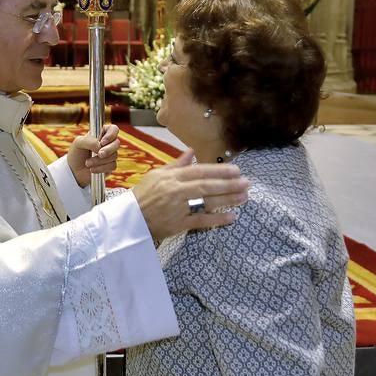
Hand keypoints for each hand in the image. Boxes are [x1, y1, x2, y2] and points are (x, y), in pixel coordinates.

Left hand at [66, 123, 119, 187]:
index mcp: (101, 134)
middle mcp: (107, 143)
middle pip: (117, 143)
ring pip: (114, 155)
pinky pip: (112, 166)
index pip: (113, 129)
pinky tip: (92, 169)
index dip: (111, 134)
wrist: (74, 170)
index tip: (102, 142)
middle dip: (108, 149)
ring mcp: (110, 155)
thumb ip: (90, 141)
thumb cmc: (76, 153)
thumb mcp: (79, 143)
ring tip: (87, 163)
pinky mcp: (110, 166)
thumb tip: (101, 147)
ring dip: (99, 160)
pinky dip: (101, 168)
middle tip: (99, 154)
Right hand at [131, 151, 247, 241]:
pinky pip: (201, 221)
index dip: (219, 170)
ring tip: (244, 197)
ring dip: (227, 199)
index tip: (236, 169)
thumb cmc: (143, 195)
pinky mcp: (178, 224)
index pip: (200, 171)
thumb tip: (192, 151)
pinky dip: (217, 219)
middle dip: (228, 184)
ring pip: (207, 202)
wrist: (128, 220)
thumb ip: (176, 164)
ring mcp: (178, 208)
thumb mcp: (156, 175)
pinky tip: (231, 217)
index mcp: (171, 177)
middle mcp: (176, 190)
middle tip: (246, 182)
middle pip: (207, 185)